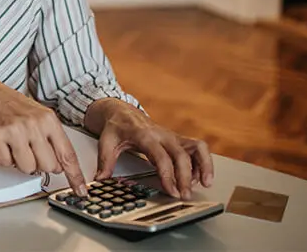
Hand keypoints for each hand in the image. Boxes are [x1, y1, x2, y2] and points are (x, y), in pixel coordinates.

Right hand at [0, 75, 88, 195]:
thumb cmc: (11, 105)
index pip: (67, 154)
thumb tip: (61, 165)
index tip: (80, 189)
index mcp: (48, 119)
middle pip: (48, 166)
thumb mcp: (40, 115)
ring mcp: (14, 130)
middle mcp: (33, 124)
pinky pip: (6, 163)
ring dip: (21, 163)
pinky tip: (3, 144)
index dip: (74, 175)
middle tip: (31, 151)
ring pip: (28, 168)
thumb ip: (52, 139)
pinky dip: (4, 158)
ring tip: (15, 146)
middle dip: (40, 164)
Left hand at [90, 100, 214, 198]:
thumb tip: (100, 179)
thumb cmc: (116, 127)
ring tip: (205, 184)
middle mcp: (162, 134)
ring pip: (197, 147)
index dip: (168, 175)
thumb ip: (105, 161)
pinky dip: (203, 162)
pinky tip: (199, 177)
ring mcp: (172, 136)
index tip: (171, 190)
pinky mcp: (178, 139)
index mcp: (144, 135)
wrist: (122, 112)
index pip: (161, 157)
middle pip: (181, 155)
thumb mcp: (106, 142)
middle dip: (186, 177)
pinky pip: (197, 148)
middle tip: (185, 195)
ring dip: (204, 165)